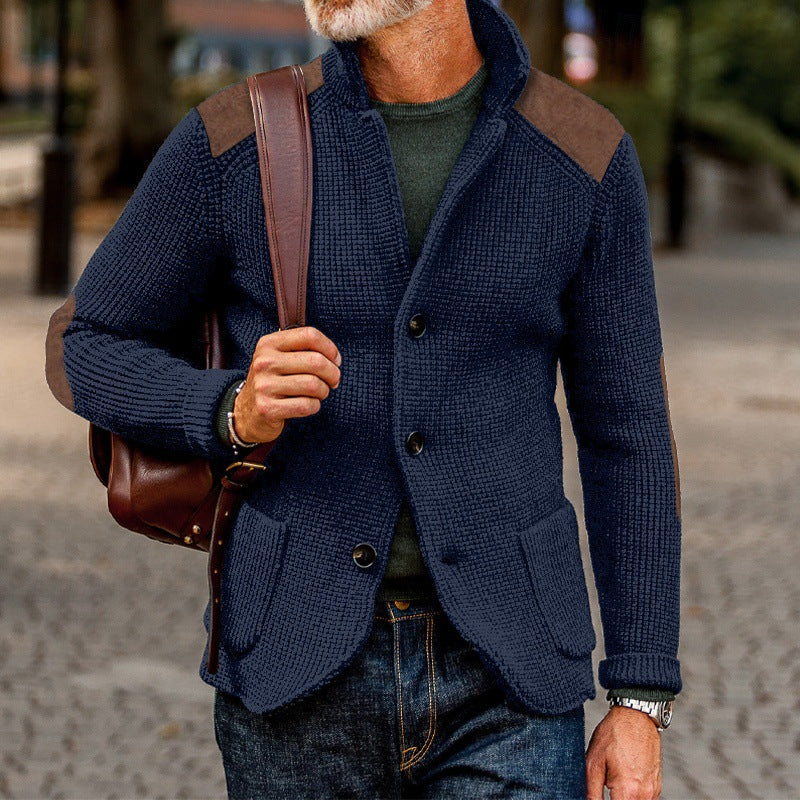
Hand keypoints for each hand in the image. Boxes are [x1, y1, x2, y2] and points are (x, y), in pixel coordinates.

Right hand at [233, 326, 341, 444]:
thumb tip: (334, 358)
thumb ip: (304, 349)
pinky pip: (307, 405)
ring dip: (324, 391)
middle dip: (333, 374)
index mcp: (269, 343)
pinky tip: (308, 405)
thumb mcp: (280, 357)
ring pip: (314, 385)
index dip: (330, 349)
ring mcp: (264, 386)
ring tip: (319, 393)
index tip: (335, 361)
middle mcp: (264, 362)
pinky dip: (314, 406)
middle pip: (316, 361)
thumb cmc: (273, 381)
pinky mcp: (267, 408)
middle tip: (333, 381)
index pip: (309, 335)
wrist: (246, 412)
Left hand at [585, 706, 661, 799]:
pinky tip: (622, 780)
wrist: (636, 715)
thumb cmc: (614, 734)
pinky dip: (633, 796)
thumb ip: (591, 790)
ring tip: (612, 781)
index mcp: (628, 791)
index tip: (598, 795)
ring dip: (623, 798)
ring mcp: (653, 790)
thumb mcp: (594, 760)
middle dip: (614, 799)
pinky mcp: (656, 785)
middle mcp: (645, 794)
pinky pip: (645, 799)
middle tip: (605, 785)